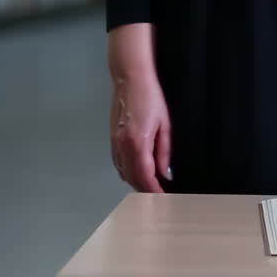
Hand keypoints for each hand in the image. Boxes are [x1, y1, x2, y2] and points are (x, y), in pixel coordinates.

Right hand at [110, 73, 171, 192]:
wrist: (129, 80)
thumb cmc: (150, 98)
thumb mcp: (164, 125)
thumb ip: (163, 152)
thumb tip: (165, 173)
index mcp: (138, 143)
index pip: (145, 176)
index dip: (154, 190)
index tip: (162, 197)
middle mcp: (123, 146)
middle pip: (132, 178)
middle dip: (145, 189)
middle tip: (158, 195)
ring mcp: (114, 142)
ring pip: (123, 172)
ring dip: (136, 182)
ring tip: (150, 187)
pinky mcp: (112, 138)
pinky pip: (118, 163)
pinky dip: (127, 171)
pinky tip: (137, 173)